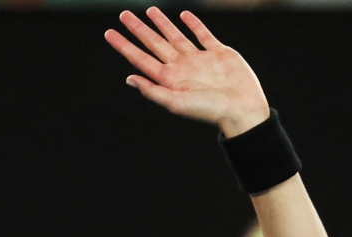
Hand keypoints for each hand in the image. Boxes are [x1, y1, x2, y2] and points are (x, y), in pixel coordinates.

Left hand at [105, 8, 270, 137]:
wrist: (242, 108)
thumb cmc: (210, 110)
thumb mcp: (176, 102)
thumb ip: (152, 90)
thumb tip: (128, 79)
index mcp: (170, 79)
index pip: (141, 58)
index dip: (124, 46)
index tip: (109, 33)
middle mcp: (182, 68)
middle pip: (154, 44)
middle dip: (138, 30)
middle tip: (123, 15)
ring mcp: (199, 60)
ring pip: (175, 36)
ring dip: (162, 24)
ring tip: (149, 11)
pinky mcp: (218, 53)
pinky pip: (203, 35)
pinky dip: (193, 25)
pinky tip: (184, 16)